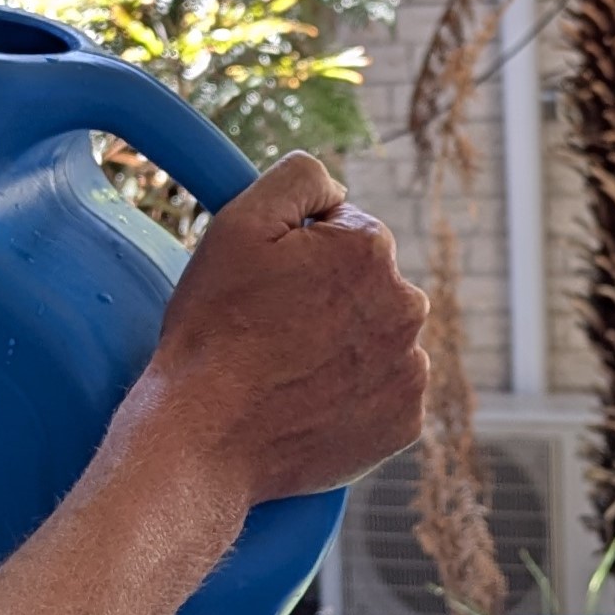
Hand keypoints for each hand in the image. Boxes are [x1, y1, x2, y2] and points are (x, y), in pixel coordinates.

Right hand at [130, 153, 426, 513]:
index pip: (345, 229)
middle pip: (368, 283)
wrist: (204, 437)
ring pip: (377, 336)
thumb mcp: (239, 223)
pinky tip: (309, 401)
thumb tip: (338, 190)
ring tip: (288, 369)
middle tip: (274, 330)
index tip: (269, 286)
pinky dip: (354, 393)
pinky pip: (384, 390)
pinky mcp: (405, 422)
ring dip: (344, 343)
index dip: (300, 253)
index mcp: (372, 249)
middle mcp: (407, 306)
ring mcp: (410, 369)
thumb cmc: (215, 328)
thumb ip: (300, 178)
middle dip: (330, 295)